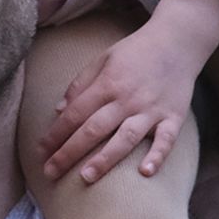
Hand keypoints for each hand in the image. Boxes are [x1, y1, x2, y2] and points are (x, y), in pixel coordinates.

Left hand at [42, 0, 218, 182]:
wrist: (177, 41)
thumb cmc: (136, 52)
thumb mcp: (103, 59)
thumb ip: (80, 84)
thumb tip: (58, 110)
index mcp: (107, 84)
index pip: (75, 113)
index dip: (56, 134)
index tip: (41, 151)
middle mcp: (127, 99)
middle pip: (94, 129)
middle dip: (69, 152)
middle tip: (50, 173)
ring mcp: (151, 109)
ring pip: (125, 138)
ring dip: (105, 159)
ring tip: (85, 177)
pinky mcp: (173, 117)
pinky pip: (166, 140)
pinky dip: (157, 156)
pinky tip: (144, 173)